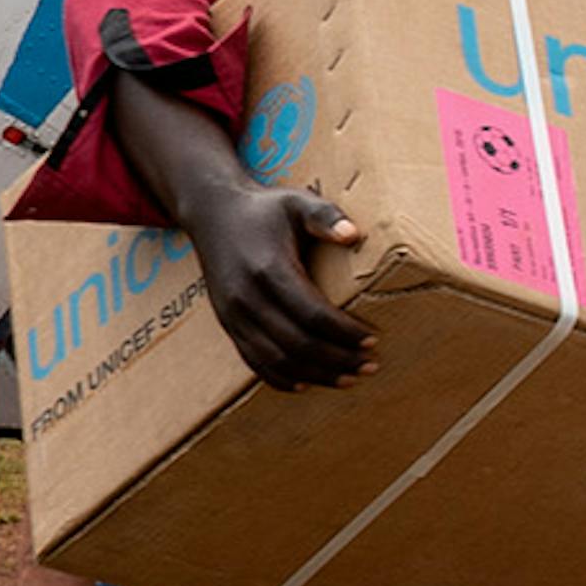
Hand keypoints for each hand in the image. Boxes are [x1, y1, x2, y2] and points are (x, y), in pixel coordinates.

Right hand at [198, 184, 375, 390]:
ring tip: (348, 379)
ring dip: (314, 374)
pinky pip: (253, 361)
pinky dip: (280, 378)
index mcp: (269, 269)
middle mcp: (247, 297)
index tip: (373, 340)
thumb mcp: (296, 201)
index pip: (312, 314)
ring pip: (275, 359)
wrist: (213, 214)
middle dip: (336, 359)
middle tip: (370, 366)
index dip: (344, 332)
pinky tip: (306, 384)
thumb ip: (325, 215)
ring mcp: (233, 314)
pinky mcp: (228, 324)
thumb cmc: (264, 209)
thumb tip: (352, 234)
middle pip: (297, 343)